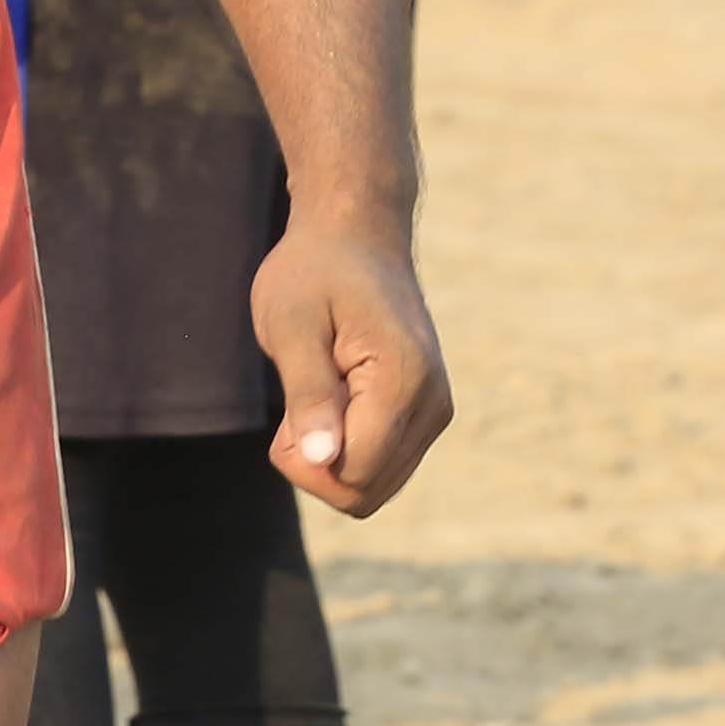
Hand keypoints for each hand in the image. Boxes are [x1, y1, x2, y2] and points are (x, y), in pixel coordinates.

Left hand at [247, 206, 452, 521]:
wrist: (358, 233)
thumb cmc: (314, 271)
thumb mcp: (290, 322)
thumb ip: (308, 394)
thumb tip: (325, 460)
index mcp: (404, 382)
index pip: (353, 476)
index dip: (305, 462)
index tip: (288, 414)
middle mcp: (433, 404)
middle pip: (365, 492)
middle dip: (317, 464)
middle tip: (300, 401)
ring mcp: (436, 411)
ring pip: (374, 487)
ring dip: (333, 458)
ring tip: (319, 393)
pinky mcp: (428, 414)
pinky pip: (382, 467)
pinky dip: (349, 449)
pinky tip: (336, 399)